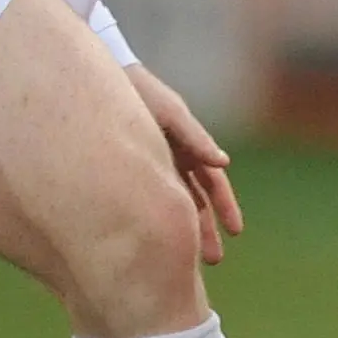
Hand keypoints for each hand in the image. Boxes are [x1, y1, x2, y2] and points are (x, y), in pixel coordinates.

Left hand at [125, 63, 243, 264]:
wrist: (101, 78)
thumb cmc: (139, 91)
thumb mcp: (170, 113)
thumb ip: (194, 137)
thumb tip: (223, 162)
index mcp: (187, 146)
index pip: (213, 183)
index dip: (226, 207)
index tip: (236, 231)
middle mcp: (172, 159)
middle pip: (195, 200)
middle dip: (205, 228)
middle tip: (212, 259)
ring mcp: (151, 164)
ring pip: (172, 203)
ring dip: (182, 228)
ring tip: (185, 260)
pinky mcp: (130, 167)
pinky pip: (146, 198)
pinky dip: (155, 217)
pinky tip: (153, 238)